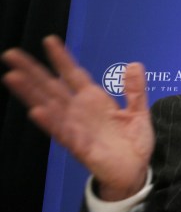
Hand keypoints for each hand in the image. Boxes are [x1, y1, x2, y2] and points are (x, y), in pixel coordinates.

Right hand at [1, 35, 153, 200]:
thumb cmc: (132, 143)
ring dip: (31, 94)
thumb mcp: (138, 113)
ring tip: (13, 77)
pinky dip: (51, 122)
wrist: (135, 171)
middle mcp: (79, 112)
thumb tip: (134, 65)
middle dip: (32, 71)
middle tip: (11, 54)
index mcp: (93, 102)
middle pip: (51, 88)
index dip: (62, 59)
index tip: (49, 40)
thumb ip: (135, 91)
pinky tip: (37, 111)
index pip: (74, 75)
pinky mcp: (80, 147)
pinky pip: (63, 133)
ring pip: (49, 107)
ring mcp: (76, 128)